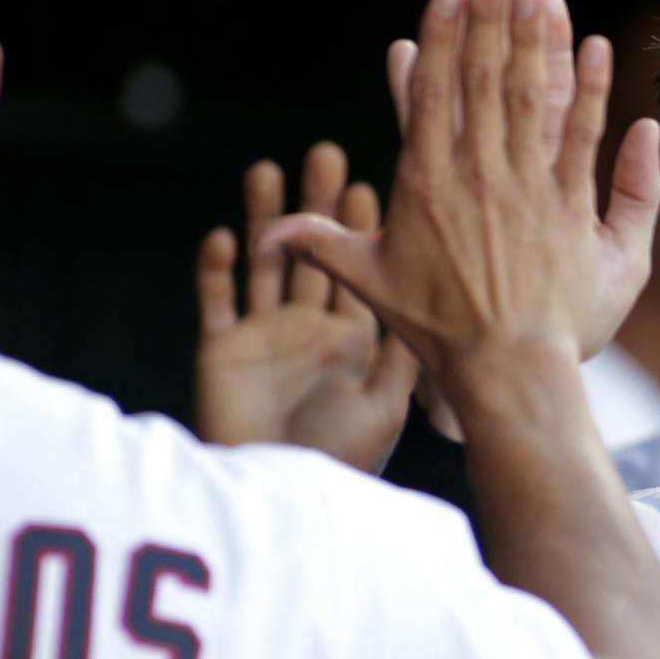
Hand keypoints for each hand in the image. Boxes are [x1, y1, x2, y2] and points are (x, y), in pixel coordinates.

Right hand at [194, 143, 418, 469]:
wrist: (284, 504)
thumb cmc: (343, 458)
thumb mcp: (385, 403)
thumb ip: (405, 355)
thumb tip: (443, 308)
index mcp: (349, 336)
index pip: (357, 268)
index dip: (359, 227)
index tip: (367, 183)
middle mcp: (306, 327)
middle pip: (311, 251)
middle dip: (316, 204)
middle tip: (323, 154)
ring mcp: (263, 336)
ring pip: (263, 262)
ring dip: (264, 218)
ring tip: (268, 170)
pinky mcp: (221, 351)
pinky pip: (216, 302)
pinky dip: (216, 271)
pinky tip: (223, 238)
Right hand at [262, 0, 659, 407]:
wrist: (503, 367)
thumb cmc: (436, 330)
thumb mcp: (370, 283)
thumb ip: (323, 247)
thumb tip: (270, 233)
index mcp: (424, 182)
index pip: (430, 93)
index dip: (441, 36)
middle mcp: (473, 174)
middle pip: (480, 80)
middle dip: (488, 18)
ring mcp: (524, 188)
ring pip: (529, 98)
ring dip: (535, 40)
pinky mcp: (567, 206)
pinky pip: (581, 137)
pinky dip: (591, 92)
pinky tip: (597, 48)